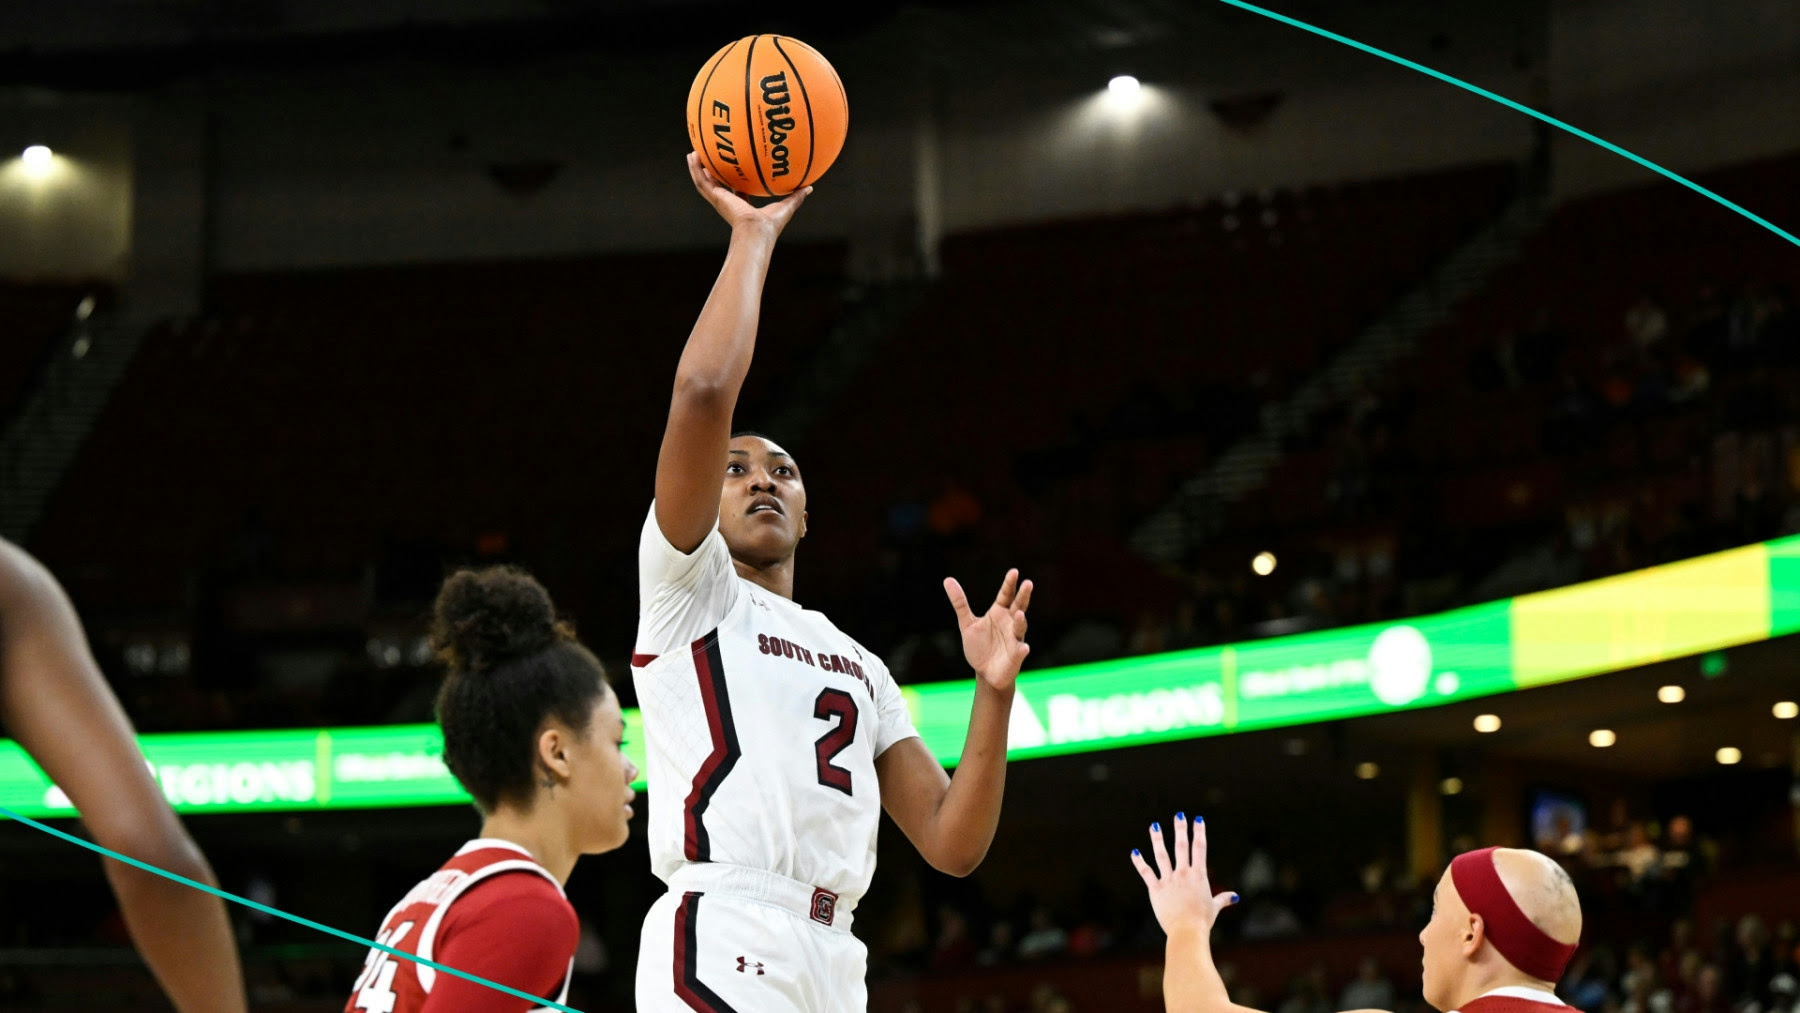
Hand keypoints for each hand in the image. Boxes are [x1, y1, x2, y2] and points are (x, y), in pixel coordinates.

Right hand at [687, 152, 809, 237]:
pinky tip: (692, 155)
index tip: (733, 170)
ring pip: (704, 181)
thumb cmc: (771, 225)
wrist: (757, 231)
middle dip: (712, 172)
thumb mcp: (786, 205)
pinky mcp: (715, 197)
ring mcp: (720, 200)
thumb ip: (796, 196)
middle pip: (717, 184)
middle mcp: (729, 203)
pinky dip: (695, 169)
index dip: (734, 181)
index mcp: (742, 207)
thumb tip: (810, 187)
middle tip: (708, 159)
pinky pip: (701, 180)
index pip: (736, 192)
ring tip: (693, 153)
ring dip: (698, 168)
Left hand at [943, 569, 1031, 690]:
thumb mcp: (967, 624)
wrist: (985, 673)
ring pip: (1020, 628)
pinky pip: (1020, 651)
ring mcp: (1015, 639)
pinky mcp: (1016, 656)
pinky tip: (1023, 648)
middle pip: (1019, 606)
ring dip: (1021, 622)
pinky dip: (1022, 649)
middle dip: (1023, 596)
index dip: (1010, 584)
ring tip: (1020, 615)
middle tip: (1028, 583)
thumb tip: (947, 579)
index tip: (1014, 571)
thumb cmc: (979, 647)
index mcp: (999, 613)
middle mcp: (1010, 623)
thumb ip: (960, 603)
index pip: (1006, 595)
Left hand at [1131, 814, 1238, 937]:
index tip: (1198, 819)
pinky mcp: (1156, 889)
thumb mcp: (1214, 907)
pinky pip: (1146, 873)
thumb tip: (1235, 897)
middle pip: (1181, 846)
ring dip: (1157, 839)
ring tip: (1154, 826)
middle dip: (1180, 829)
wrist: (1187, 931)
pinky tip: (1135, 852)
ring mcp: (1168, 880)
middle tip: (1179, 815)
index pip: (1200, 848)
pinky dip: (1139, 862)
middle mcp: (1183, 874)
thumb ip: (1223, 899)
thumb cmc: (1202, 921)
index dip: (1199, 832)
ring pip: (1161, 855)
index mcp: (1199, 875)